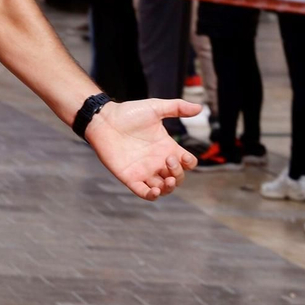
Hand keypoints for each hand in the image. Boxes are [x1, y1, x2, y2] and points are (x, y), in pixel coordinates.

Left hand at [84, 99, 200, 200]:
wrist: (104, 119)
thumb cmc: (128, 113)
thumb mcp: (155, 108)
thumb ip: (177, 107)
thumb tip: (200, 107)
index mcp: (166, 147)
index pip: (187, 163)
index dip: (189, 163)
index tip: (182, 156)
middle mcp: (157, 161)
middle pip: (178, 177)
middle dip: (178, 173)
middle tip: (168, 160)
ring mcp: (144, 170)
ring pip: (164, 189)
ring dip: (169, 188)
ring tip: (167, 179)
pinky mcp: (130, 177)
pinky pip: (144, 193)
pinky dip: (151, 196)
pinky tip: (155, 190)